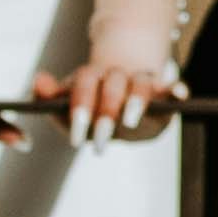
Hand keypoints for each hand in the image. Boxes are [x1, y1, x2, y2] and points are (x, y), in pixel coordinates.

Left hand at [31, 46, 184, 153]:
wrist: (120, 107)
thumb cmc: (89, 111)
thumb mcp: (65, 109)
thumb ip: (48, 99)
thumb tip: (38, 80)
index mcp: (93, 77)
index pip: (86, 82)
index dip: (81, 107)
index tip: (76, 138)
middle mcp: (119, 76)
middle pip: (114, 83)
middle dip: (107, 111)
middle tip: (100, 140)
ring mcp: (142, 82)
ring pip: (142, 84)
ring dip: (137, 99)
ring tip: (130, 121)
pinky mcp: (164, 93)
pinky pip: (173, 88)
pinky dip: (177, 90)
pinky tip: (179, 95)